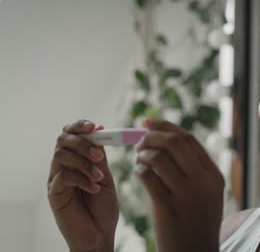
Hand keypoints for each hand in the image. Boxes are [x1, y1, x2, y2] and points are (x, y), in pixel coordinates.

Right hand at [48, 120, 118, 251]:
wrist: (100, 234)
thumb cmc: (103, 206)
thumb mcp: (106, 176)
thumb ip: (100, 156)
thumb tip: (99, 129)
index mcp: (76, 158)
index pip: (71, 133)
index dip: (80, 126)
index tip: (95, 127)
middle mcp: (63, 165)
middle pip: (62, 139)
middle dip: (82, 142)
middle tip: (99, 156)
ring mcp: (56, 178)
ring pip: (61, 154)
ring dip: (84, 162)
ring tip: (99, 176)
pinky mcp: (53, 193)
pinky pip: (63, 176)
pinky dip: (82, 179)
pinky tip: (94, 188)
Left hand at [135, 119, 224, 251]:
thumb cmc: (196, 222)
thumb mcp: (206, 195)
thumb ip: (195, 169)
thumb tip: (167, 140)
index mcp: (214, 176)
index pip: (189, 139)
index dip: (166, 127)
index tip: (149, 123)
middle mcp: (203, 182)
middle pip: (175, 143)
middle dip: (152, 136)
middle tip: (140, 140)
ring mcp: (187, 195)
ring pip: (158, 158)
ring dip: (143, 153)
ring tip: (138, 158)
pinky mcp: (168, 208)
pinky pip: (148, 177)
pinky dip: (139, 170)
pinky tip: (139, 173)